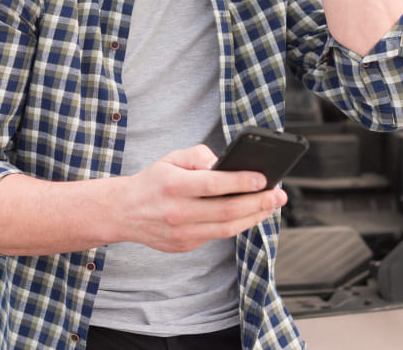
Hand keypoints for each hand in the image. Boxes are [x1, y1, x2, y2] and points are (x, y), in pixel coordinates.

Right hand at [118, 144, 286, 252]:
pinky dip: (237, 225)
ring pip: (227, 228)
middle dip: (259, 202)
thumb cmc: (153, 182)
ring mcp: (182, 233)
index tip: (264, 178)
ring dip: (254, 217)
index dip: (242, 182)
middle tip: (279, 195)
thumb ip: (198, 156)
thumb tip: (224, 164)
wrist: (124, 212)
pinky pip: (217, 235)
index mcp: (173, 185)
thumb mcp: (170, 159)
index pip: (214, 184)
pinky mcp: (185, 245)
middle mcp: (178, 211)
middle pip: (227, 210)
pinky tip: (250, 215)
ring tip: (271, 206)